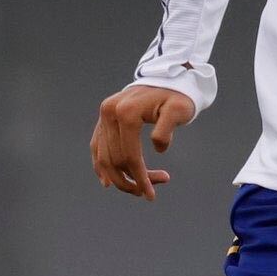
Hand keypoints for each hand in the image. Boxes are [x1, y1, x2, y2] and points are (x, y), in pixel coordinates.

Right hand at [91, 84, 195, 200]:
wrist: (169, 79)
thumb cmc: (178, 97)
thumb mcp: (179, 110)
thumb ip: (167, 128)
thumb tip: (158, 148)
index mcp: (127, 113)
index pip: (130, 156)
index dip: (140, 179)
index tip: (150, 196)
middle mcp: (110, 113)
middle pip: (115, 159)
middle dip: (132, 180)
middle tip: (151, 191)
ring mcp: (104, 115)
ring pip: (104, 157)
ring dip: (119, 178)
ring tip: (137, 189)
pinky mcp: (104, 118)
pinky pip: (97, 146)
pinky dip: (101, 165)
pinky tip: (108, 182)